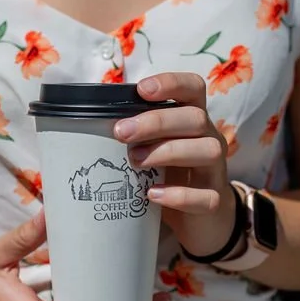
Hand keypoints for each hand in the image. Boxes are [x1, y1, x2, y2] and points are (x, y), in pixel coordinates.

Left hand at [113, 73, 237, 257]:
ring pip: (207, 150)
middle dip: (156, 121)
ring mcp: (215, 170)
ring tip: (135, 162)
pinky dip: (178, 195)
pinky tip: (152, 194)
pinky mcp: (213, 202)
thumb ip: (134, 133)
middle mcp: (209, 138)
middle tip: (121, 133)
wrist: (202, 217)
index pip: (193, 88)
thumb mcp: (153, 148)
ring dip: (167, 152)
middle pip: (195, 118)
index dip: (171, 83)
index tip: (142, 89)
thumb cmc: (170, 173)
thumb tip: (85, 122)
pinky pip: (205, 196)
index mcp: (192, 119)